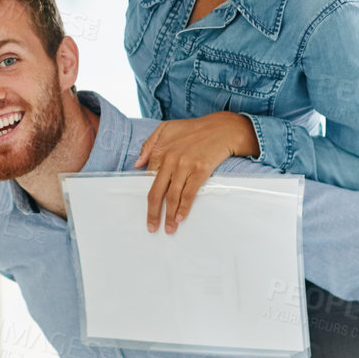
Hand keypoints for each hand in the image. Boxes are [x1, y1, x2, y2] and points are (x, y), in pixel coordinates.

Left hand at [132, 111, 256, 233]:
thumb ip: (148, 145)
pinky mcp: (200, 171)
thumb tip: (137, 164)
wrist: (221, 129)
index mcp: (160, 151)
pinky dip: (184, 208)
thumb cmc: (193, 129)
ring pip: (173, 196)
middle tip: (151, 227)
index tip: (145, 210)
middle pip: (157, 192)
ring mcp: (185, 166)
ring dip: (170, 216)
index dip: (147, 195)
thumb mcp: (165, 128)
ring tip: (168, 228)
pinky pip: (189, 194)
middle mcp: (170, 159)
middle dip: (153, 213)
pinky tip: (181, 218)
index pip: (148, 179)